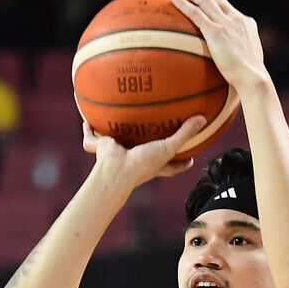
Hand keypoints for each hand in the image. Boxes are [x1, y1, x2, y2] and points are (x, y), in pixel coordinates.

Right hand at [82, 115, 205, 188]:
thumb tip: (203, 119)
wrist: (116, 171)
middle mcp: (135, 160)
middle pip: (143, 153)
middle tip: (155, 135)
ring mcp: (117, 154)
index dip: (180, 163)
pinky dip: (88, 129)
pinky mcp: (102, 148)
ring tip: (116, 122)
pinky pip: (91, 138)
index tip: (190, 159)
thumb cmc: (142, 164)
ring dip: (115, 136)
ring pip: (117, 144)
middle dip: (147, 146)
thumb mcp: (167, 148)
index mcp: (152, 165)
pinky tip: (86, 116)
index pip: (170, 166)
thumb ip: (184, 134)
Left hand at [171, 0, 266, 95]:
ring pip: (205, 1)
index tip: (209, 0)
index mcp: (247, 26)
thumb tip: (234, 74)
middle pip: (217, 0)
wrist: (253, 78)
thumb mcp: (250, 66)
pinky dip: (184, 3)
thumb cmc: (252, 80)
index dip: (217, 3)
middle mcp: (237, 19)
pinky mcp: (215, 31)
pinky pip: (196, 13)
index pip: (230, 10)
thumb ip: (241, 61)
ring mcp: (226, 23)